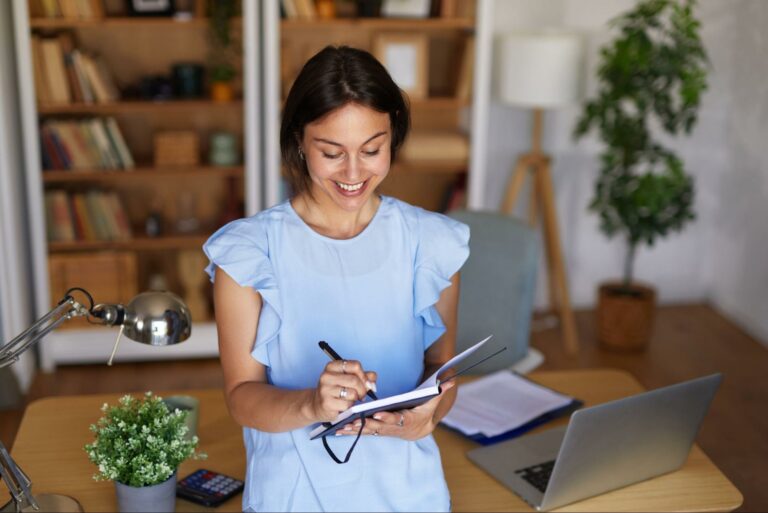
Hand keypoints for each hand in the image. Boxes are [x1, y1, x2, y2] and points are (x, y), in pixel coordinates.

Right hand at [308, 359, 377, 422]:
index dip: (364, 376)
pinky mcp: (326, 403)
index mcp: (332, 366)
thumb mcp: (347, 378)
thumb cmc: (335, 390)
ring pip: (352, 393)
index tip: (365, 383)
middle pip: (355, 380)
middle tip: (362, 394)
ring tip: (350, 399)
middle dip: (362, 389)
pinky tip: (343, 405)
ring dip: (355, 398)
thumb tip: (373, 379)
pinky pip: (347, 405)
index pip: (355, 365)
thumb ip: (363, 376)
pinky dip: (349, 406)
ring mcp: (325, 390)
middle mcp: (327, 376)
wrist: (316, 404)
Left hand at [338, 380, 455, 439]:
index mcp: (407, 421)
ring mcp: (386, 431)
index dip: (388, 417)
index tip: (377, 413)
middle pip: (379, 427)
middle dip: (365, 424)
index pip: (397, 419)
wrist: (422, 428)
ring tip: (341, 426)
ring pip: (369, 431)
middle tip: (352, 420)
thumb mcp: (433, 401)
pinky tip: (339, 429)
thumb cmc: (426, 412)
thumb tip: (450, 380)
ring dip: (355, 429)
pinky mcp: (378, 431)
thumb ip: (440, 391)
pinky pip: (364, 431)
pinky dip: (352, 431)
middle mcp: (395, 428)